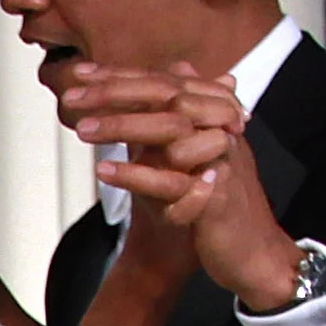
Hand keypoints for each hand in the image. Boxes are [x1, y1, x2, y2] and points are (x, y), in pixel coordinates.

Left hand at [69, 63, 292, 303]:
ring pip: (171, 130)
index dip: (121, 76)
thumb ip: (168, 122)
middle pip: (166, 96)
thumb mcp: (187, 157)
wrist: (253, 252)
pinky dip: (137, 175)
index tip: (80, 73)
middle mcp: (220, 129)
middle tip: (72, 96)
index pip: (163, 84)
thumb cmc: (216, 205)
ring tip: (82, 129)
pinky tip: (104, 171)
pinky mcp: (216, 196)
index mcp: (212, 116)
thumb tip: (161, 81)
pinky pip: (174, 181)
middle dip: (115, 93)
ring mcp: (221, 160)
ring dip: (122, 126)